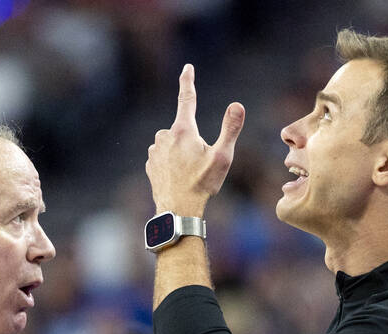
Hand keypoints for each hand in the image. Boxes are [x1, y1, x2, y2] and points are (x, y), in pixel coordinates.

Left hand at [146, 63, 244, 214]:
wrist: (177, 211)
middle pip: (182, 129)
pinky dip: (171, 164)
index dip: (188, 81)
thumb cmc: (201, 184)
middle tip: (200, 164)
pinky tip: (178, 179)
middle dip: (192, 141)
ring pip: (171, 143)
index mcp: (183, 130)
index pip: (186, 98)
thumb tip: (237, 105)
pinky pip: (163, 157)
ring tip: (188, 174)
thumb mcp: (222, 157)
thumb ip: (230, 129)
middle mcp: (164, 136)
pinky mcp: (150, 164)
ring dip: (180, 153)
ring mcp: (155, 151)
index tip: (187, 68)